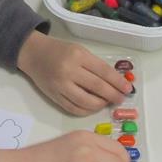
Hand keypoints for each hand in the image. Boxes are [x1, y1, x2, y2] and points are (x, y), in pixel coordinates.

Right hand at [17, 31, 131, 115]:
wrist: (33, 54)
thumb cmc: (59, 50)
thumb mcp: (79, 50)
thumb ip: (95, 65)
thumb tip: (114, 83)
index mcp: (78, 55)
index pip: (103, 71)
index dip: (118, 82)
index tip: (127, 89)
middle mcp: (69, 70)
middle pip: (97, 87)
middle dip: (112, 95)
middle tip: (120, 99)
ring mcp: (60, 85)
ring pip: (86, 102)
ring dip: (100, 104)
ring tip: (106, 102)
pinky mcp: (54, 96)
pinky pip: (73, 108)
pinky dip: (86, 111)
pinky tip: (93, 107)